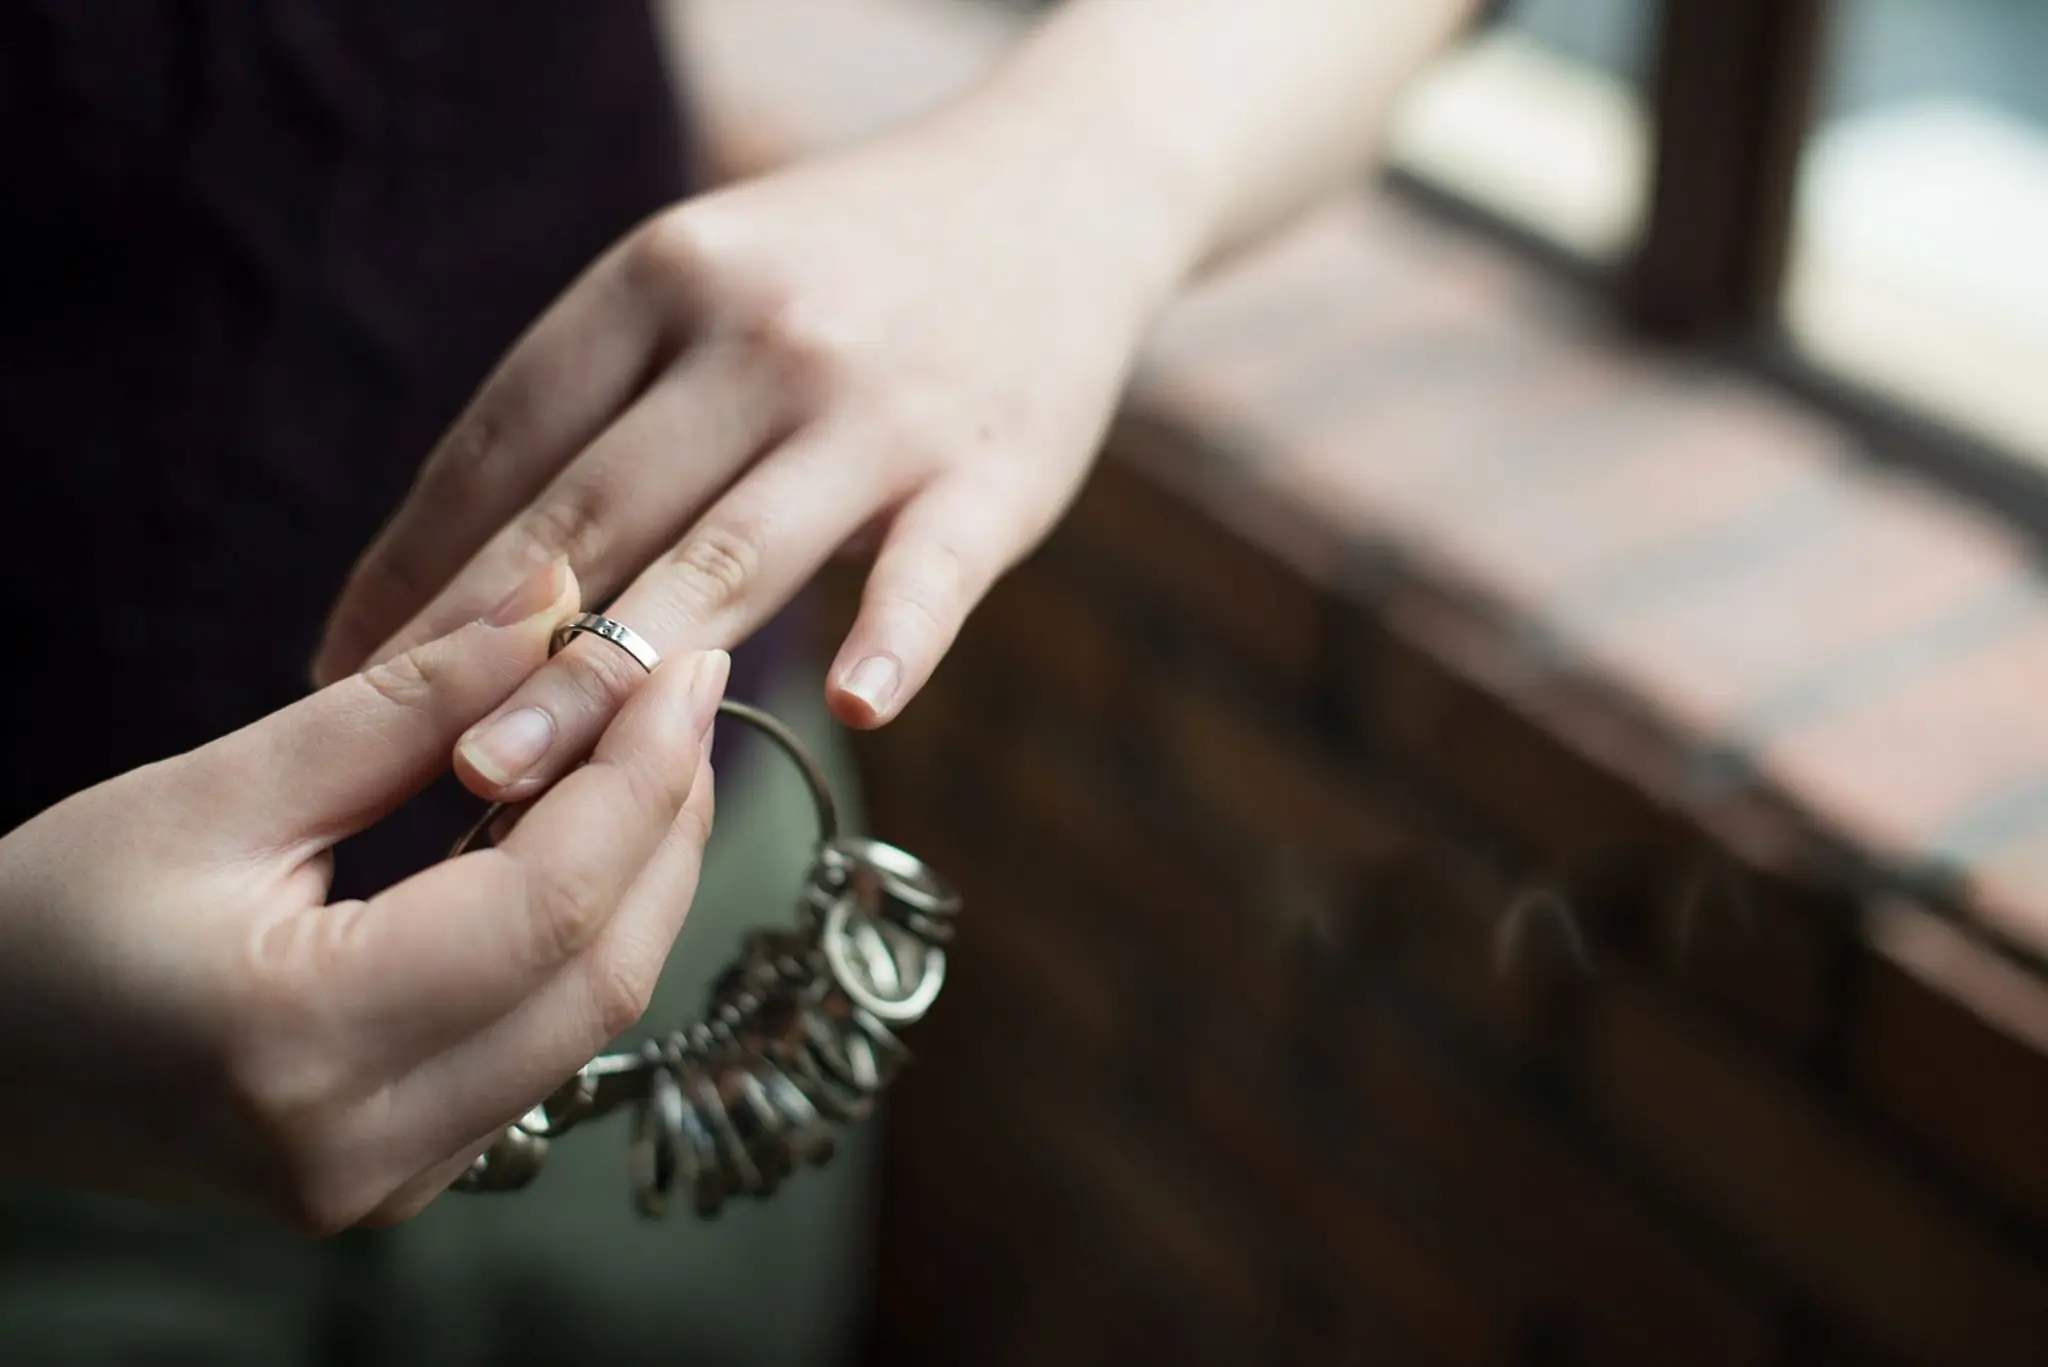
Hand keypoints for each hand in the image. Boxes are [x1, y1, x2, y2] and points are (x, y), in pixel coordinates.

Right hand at [0, 560, 727, 1232]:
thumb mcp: (215, 791)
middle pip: (605, 971)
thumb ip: (405, 705)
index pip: (551, 903)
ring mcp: (393, 1184)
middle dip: (664, 819)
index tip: (679, 663)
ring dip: (641, 875)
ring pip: (594, 1015)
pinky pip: (546, 1045)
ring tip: (643, 748)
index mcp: (304, 1045)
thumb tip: (556, 603)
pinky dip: (588, 934)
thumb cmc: (42, 921)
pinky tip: (583, 839)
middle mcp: (367, 1149)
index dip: (640, 773)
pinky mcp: (404, 1175)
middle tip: (676, 692)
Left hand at [310, 94, 1196, 800]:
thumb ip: (617, 400)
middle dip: (482, 646)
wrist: (1056, 193)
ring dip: (612, 675)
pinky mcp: (992, 470)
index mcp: (663, 275)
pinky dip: (895, 636)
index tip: (346, 663)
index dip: (416, 560)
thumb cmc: (855, 267)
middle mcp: (758, 333)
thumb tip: (479, 566)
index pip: (508, 437)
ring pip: (727, 555)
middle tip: (395, 756)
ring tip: (516, 776)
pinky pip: (930, 567)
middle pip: (594, 511)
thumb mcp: (714, 277)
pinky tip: (853, 705)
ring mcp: (877, 405)